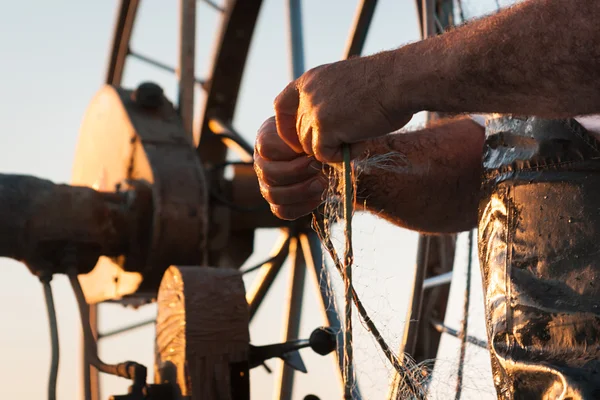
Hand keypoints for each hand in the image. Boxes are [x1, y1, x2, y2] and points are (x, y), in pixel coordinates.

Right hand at [254, 117, 326, 219]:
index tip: (312, 150)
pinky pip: (283, 211)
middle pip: (269, 174)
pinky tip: (319, 197)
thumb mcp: (311, 122)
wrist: (324, 147)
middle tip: (318, 167)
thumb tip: (305, 142)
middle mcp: (262, 163)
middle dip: (297, 172)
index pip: (267, 148)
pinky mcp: (279, 202)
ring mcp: (267, 184)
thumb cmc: (317, 131)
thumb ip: (304, 125)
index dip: (290, 151)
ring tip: (322, 183)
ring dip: (301, 191)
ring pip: (273, 195)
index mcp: (266, 140)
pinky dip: (302, 207)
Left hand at [274, 54, 413, 162]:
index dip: (287, 127)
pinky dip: (341, 156)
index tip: (300, 139)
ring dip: (334, 149)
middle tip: (350, 137)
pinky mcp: (324, 127)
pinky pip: (324, 155)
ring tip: (359, 136)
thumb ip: (328, 102)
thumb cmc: (385, 83)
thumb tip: (324, 131)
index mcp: (310, 80)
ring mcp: (314, 111)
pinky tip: (360, 143)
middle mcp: (307, 94)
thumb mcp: (345, 85)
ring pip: (311, 147)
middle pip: (300, 133)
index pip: (281, 106)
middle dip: (321, 142)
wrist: (400, 80)